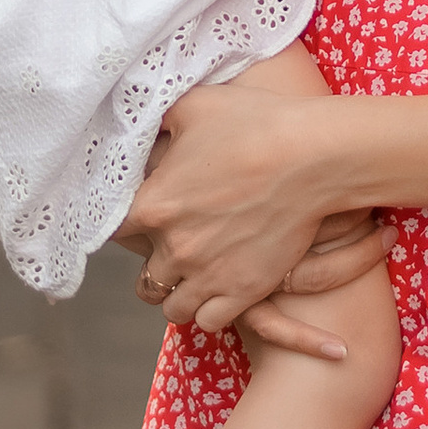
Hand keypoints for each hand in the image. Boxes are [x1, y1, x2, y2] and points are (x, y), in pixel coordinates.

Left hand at [122, 75, 346, 333]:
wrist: (314, 157)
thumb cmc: (256, 124)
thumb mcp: (194, 106)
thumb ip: (159, 120)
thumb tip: (143, 121)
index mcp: (153, 205)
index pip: (113, 233)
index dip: (125, 229)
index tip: (140, 224)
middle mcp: (173, 247)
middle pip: (143, 277)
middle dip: (155, 266)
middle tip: (174, 252)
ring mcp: (207, 274)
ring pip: (172, 306)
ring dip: (179, 293)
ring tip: (194, 277)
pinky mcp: (242, 292)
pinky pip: (208, 322)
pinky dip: (209, 310)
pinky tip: (218, 289)